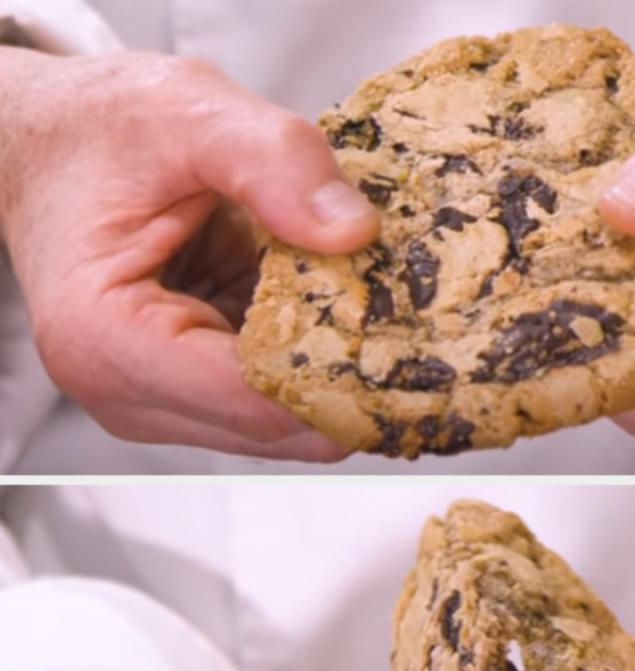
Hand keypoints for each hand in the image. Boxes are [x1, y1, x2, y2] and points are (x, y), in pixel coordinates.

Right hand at [0, 48, 379, 459]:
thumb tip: (353, 232)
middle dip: (348, 390)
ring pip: (278, 427)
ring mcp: (154, 402)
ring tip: (380, 327)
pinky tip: (334, 322)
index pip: (250, 400)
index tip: (411, 360)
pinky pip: (267, 402)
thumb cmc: (95, 133)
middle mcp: (125, 391)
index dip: (338, 387)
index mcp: (106, 337)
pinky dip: (308, 368)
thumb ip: (274, 162)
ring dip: (332, 383)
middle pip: (273, 429)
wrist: (50, 148)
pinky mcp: (182, 395)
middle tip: (419, 347)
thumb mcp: (187, 112)